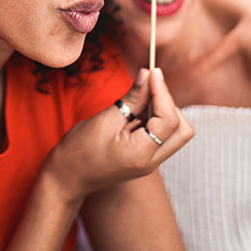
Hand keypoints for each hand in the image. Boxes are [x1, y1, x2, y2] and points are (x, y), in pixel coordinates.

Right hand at [42, 67, 193, 205]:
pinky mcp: (146, 157)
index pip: (170, 120)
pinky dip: (155, 118)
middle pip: (183, 130)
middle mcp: (152, 162)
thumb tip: (148, 74)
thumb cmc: (79, 150)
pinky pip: (162, 134)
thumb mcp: (105, 119)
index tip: (152, 73)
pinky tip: (135, 110)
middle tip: (147, 87)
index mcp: (141, 155)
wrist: (67, 177)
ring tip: (137, 100)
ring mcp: (151, 162)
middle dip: (169, 104)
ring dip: (163, 110)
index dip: (163, 92)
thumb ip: (131, 98)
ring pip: (176, 132)